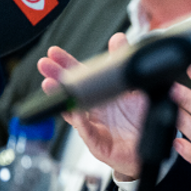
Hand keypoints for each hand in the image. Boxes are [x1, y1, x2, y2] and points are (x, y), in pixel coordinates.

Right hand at [39, 33, 146, 180]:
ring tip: (49, 85)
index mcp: (101, 97)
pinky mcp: (98, 144)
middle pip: (71, 92)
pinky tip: (75, 112)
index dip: (67, 64)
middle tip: (44, 64)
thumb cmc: (138, 124)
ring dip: (61, 99)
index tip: (54, 53)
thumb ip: (124, 64)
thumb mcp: (134, 89)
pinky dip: (81, 122)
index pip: (81, 77)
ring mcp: (93, 128)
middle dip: (56, 77)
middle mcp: (94, 111)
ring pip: (73, 112)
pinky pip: (87, 132)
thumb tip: (118, 38)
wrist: (146, 151)